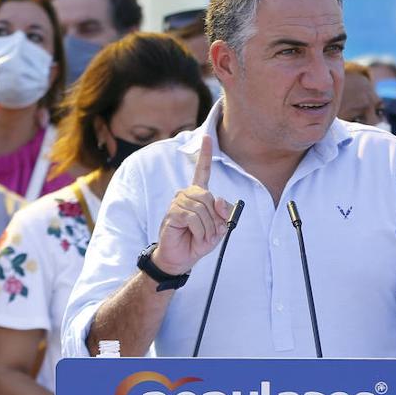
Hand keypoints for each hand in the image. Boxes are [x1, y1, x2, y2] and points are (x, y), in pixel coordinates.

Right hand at [155, 135, 232, 273]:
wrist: (182, 258)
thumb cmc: (198, 241)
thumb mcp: (218, 228)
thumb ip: (223, 214)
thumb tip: (220, 200)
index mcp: (198, 195)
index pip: (202, 171)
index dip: (205, 154)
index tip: (207, 137)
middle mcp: (187, 194)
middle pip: (209, 197)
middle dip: (215, 219)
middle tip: (211, 232)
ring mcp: (178, 202)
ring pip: (203, 209)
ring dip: (208, 228)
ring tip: (201, 236)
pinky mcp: (172, 213)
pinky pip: (194, 218)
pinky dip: (200, 230)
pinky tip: (194, 236)